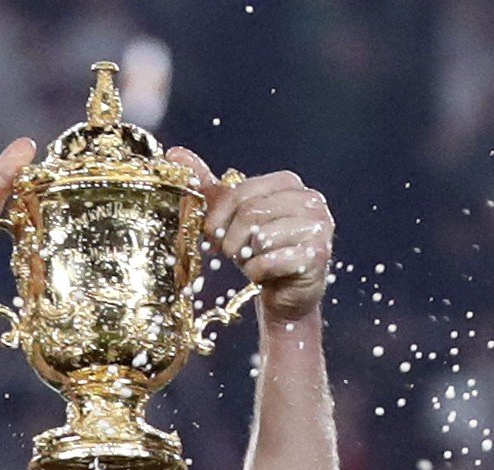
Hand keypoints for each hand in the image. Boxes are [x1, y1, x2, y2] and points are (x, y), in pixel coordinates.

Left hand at [173, 151, 333, 322]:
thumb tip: (174, 155)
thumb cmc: (260, 250)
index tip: (211, 235)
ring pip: (260, 238)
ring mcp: (318, 227)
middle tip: (229, 253)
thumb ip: (209, 187)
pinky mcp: (318, 256)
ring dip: (245, 258)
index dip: (218, 217)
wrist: (287, 290)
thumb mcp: (233, 216)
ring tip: (252, 262)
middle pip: (250, 213)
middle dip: (230, 239)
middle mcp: (309, 200)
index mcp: (288, 183)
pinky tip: (264, 275)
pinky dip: (257, 274)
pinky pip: (269, 262)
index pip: (241, 192)